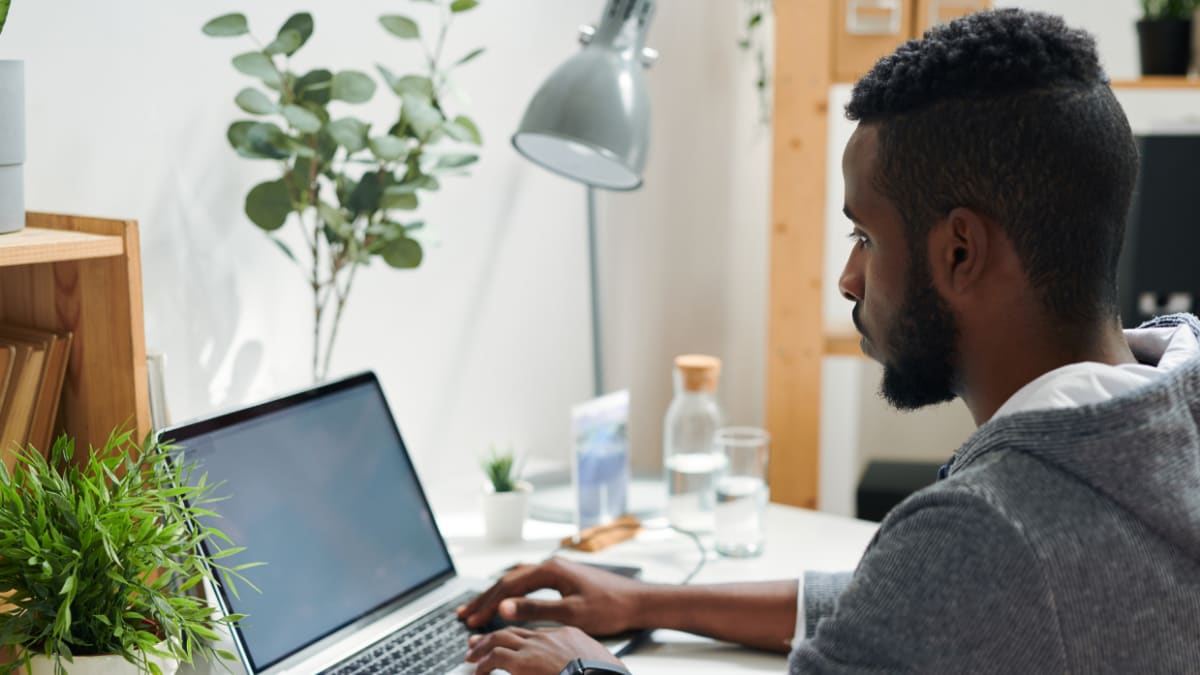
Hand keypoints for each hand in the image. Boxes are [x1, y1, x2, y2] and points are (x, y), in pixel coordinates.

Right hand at [457, 557, 645, 635]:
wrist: (638, 602)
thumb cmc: (610, 607)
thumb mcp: (570, 613)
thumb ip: (535, 609)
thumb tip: (504, 607)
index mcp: (550, 569)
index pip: (508, 585)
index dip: (487, 603)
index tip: (471, 619)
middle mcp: (551, 564)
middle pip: (508, 580)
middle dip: (485, 598)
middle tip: (464, 614)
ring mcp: (556, 570)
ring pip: (517, 580)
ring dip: (496, 595)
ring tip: (477, 607)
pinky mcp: (562, 578)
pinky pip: (528, 582)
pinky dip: (512, 593)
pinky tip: (506, 600)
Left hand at [465, 626, 624, 674]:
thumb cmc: (604, 674)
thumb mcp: (593, 664)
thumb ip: (577, 661)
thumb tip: (571, 668)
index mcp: (569, 636)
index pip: (536, 633)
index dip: (519, 638)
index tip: (509, 643)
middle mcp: (550, 637)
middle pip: (515, 631)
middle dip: (494, 636)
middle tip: (478, 643)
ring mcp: (537, 647)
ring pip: (501, 639)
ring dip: (483, 647)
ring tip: (472, 656)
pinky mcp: (525, 662)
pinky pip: (496, 657)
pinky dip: (483, 662)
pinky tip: (477, 669)